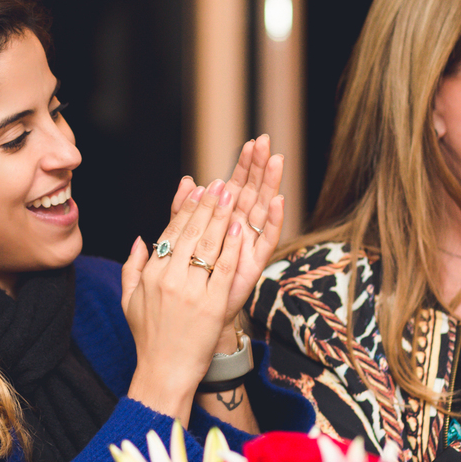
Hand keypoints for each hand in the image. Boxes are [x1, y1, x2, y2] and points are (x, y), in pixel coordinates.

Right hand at [122, 178, 244, 421]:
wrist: (164, 372)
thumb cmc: (148, 339)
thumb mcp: (129, 300)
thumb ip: (132, 267)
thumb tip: (140, 239)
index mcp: (150, 275)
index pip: (170, 233)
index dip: (185, 209)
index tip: (197, 189)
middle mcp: (169, 279)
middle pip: (190, 233)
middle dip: (206, 205)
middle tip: (218, 184)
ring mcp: (191, 291)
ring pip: (208, 245)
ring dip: (221, 217)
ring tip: (231, 194)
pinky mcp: (213, 305)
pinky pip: (225, 269)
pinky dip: (232, 247)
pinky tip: (239, 228)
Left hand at [170, 136, 284, 328]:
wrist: (194, 320)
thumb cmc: (189, 282)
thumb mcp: (182, 241)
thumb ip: (183, 212)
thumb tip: (188, 180)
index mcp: (224, 222)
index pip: (237, 187)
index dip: (245, 165)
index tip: (251, 142)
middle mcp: (241, 230)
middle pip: (253, 192)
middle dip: (259, 167)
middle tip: (266, 141)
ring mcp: (249, 246)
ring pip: (263, 209)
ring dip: (270, 185)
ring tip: (276, 160)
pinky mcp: (255, 263)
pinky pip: (267, 239)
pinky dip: (274, 220)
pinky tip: (278, 200)